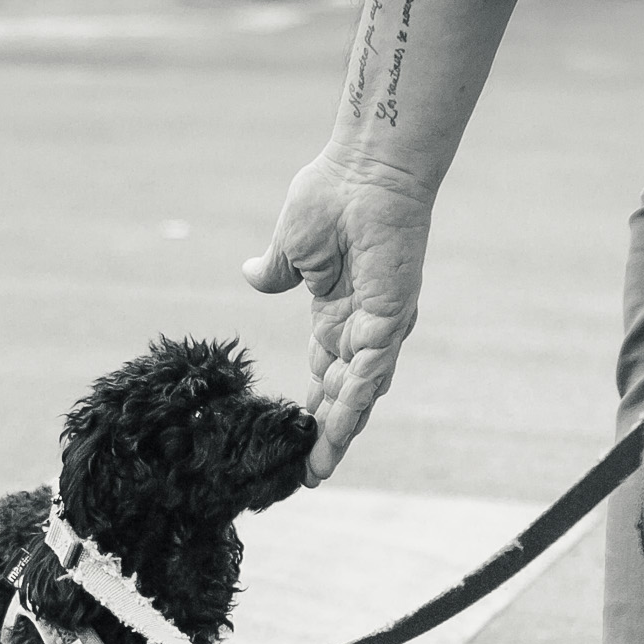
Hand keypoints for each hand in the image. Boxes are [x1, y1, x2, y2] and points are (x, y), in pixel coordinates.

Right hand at [243, 151, 435, 485]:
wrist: (367, 168)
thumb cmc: (333, 194)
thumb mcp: (292, 244)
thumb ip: (276, 269)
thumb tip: (253, 276)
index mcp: (338, 311)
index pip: (324, 371)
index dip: (311, 407)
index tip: (294, 439)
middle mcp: (361, 326)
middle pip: (343, 394)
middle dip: (325, 434)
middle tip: (306, 475)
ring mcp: (379, 324)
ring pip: (358, 393)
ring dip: (338, 433)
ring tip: (317, 471)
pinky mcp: (391, 317)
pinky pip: (371, 370)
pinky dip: (355, 403)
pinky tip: (337, 433)